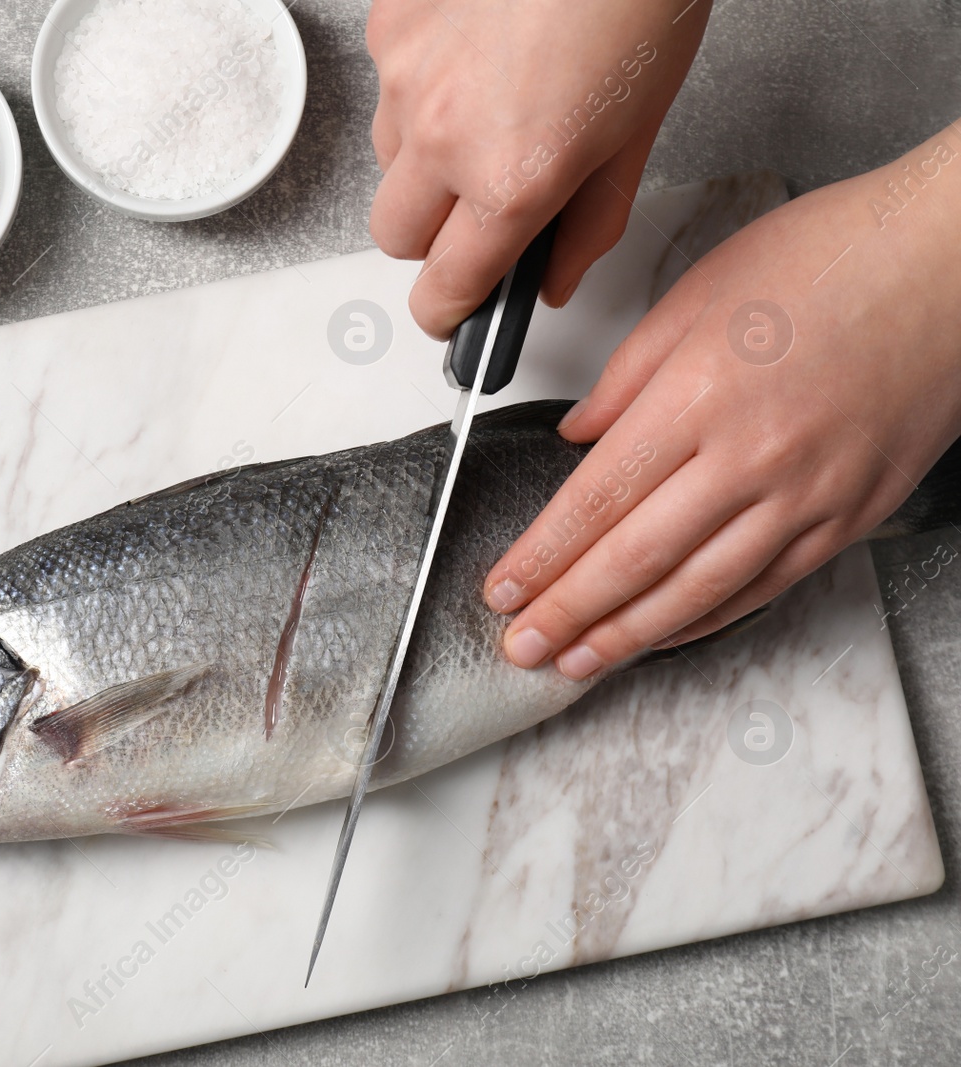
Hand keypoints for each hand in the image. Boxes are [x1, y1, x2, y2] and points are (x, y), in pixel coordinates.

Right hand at [367, 0, 709, 337]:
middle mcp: (443, 135)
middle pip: (394, 237)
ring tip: (490, 105)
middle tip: (479, 204)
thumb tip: (553, 282)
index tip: (451, 312)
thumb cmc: (639, 4)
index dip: (448, 311)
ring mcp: (403, 77)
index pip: (444, 287)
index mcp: (512, 177)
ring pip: (386, 160)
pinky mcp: (387, 25)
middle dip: (431, 237)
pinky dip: (422, 84)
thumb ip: (588, 225)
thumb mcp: (637, 132)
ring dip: (424, 157)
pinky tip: (476, 51)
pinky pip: (386, 85)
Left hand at [481, 124, 960, 678]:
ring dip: (628, 636)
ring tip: (576, 661)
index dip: (541, 557)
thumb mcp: (699, 293)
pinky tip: (663, 635)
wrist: (955, 263)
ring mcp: (807, 496)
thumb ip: (625, 376)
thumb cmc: (835, 257)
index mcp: (698, 397)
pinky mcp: (849, 516)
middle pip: (636, 560)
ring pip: (699, 591)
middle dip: (568, 613)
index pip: (595, 501)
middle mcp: (753, 458)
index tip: (502, 589)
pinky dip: (705, 620)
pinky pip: (763, 587)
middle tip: (521, 647)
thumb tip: (577, 437)